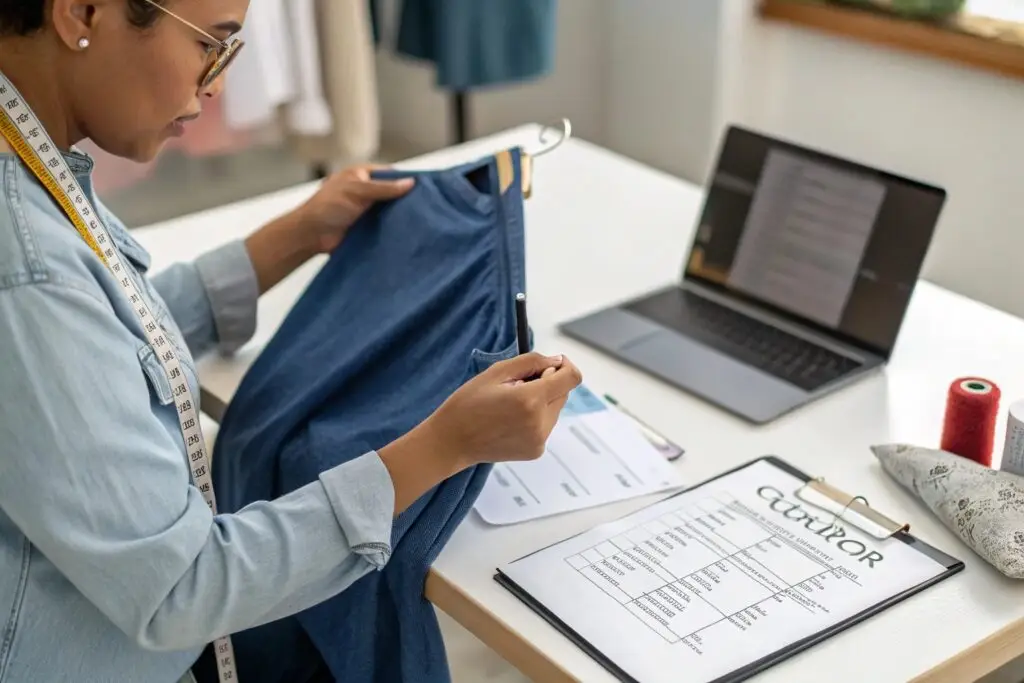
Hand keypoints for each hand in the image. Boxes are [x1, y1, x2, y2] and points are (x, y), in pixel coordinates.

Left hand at [297, 164, 414, 253]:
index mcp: (361, 176)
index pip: (389, 174)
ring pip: (390, 212)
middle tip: (428, 207)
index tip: (424, 187)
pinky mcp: (367, 230)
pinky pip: (385, 228)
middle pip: (392, 194)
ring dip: (401, 217)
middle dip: (406, 200)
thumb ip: (385, 188)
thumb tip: (411, 183)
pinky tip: (410, 234)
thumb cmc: (328, 206)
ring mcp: (366, 212)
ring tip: (424, 221)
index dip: (405, 179)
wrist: (311, 235)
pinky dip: (394, 231)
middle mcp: (366, 193)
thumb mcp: (358, 190)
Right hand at [423, 352, 583, 469]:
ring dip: (541, 401)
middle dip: (548, 384)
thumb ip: (531, 362)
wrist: (451, 441)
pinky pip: (546, 426)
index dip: (564, 366)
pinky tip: (510, 421)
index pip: (571, 378)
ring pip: (555, 409)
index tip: (550, 365)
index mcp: (530, 400)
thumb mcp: (496, 372)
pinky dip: (535, 418)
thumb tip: (557, 361)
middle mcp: (540, 423)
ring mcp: (540, 440)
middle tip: (516, 386)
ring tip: (510, 406)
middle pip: (563, 393)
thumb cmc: (468, 404)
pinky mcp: (536, 451)